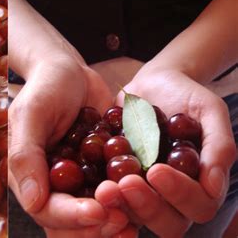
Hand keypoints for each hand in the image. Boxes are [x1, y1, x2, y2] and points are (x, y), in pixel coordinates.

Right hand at [9, 56, 133, 235]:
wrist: (72, 73)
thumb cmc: (46, 86)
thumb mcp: (31, 113)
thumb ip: (26, 154)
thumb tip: (32, 201)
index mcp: (29, 175)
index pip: (45, 210)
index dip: (71, 217)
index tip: (98, 212)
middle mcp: (52, 186)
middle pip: (69, 225)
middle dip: (94, 227)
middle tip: (121, 219)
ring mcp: (78, 183)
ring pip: (93, 220)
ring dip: (113, 225)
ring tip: (134, 222)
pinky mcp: (101, 176)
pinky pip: (114, 200)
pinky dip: (129, 208)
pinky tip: (146, 205)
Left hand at [110, 67, 235, 236]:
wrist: (150, 84)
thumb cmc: (185, 95)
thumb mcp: (208, 110)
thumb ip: (219, 144)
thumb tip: (213, 184)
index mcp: (201, 183)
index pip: (199, 206)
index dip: (180, 194)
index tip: (156, 169)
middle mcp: (172, 195)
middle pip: (168, 223)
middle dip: (148, 206)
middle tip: (127, 182)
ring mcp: (143, 192)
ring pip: (135, 217)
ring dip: (121, 205)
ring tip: (106, 186)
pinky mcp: (116, 184)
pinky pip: (109, 199)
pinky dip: (99, 195)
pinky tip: (88, 181)